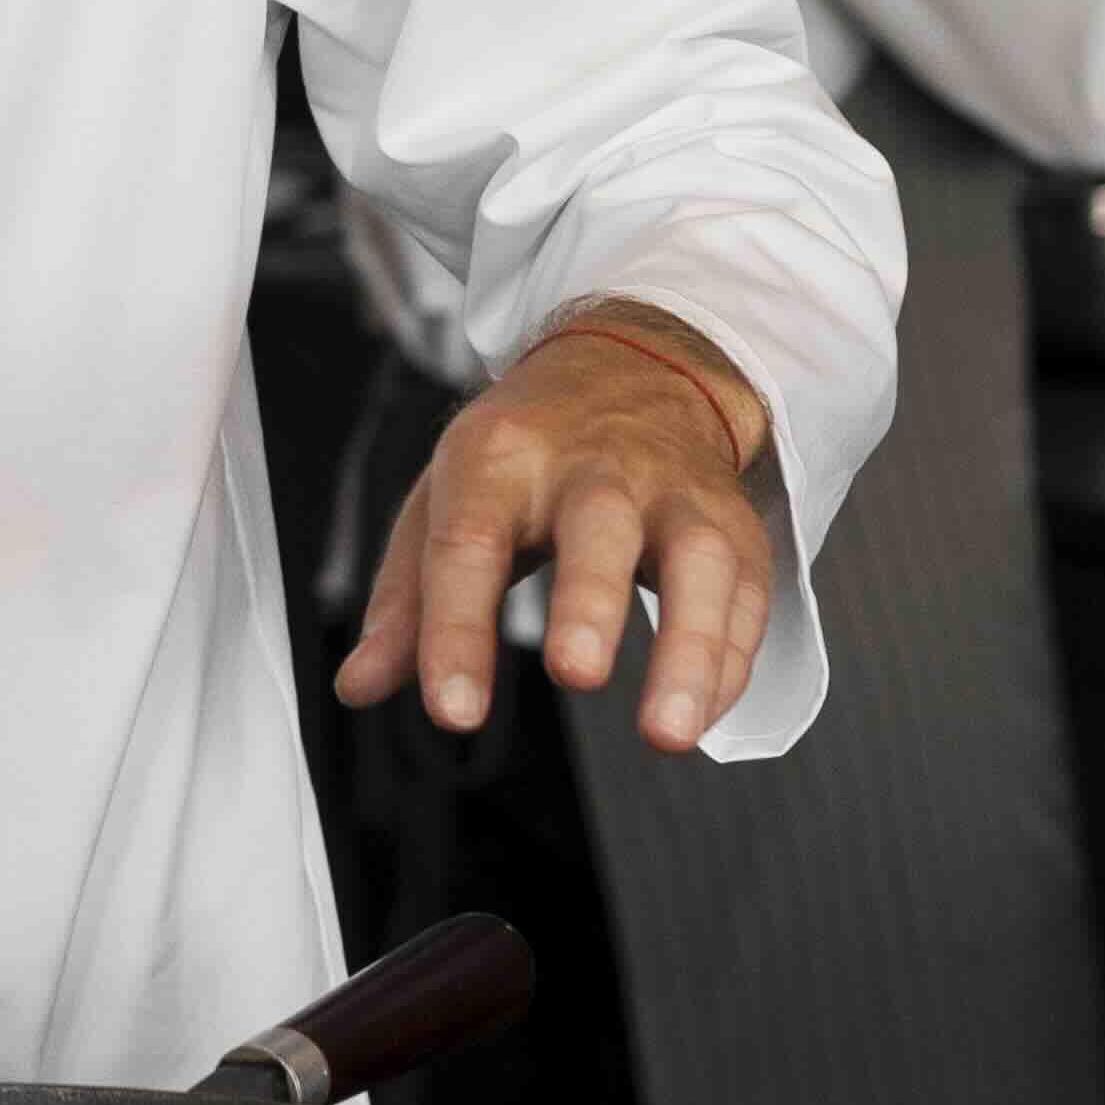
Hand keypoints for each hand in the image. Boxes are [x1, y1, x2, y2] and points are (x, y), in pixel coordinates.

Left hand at [330, 307, 781, 755]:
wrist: (633, 368)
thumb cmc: (523, 454)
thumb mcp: (445, 501)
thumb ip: (405, 602)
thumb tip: (358, 685)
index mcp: (500, 456)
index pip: (469, 542)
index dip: (456, 629)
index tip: (452, 712)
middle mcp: (594, 466)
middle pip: (596, 525)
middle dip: (589, 602)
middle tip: (575, 673)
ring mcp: (674, 490)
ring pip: (700, 558)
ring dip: (691, 647)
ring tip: (667, 736)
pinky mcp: (735, 522)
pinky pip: (746, 593)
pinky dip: (729, 661)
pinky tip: (701, 715)